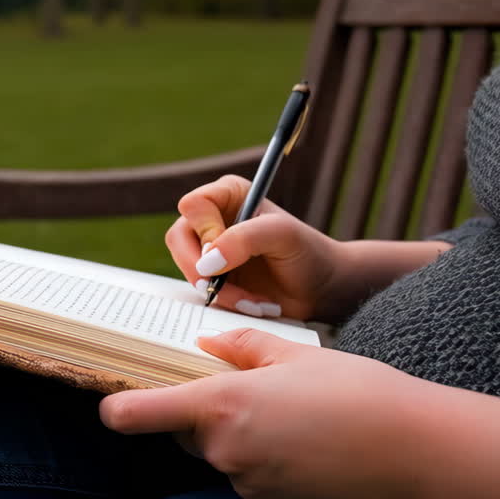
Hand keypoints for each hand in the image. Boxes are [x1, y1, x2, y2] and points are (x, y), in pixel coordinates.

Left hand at [101, 328, 428, 497]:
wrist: (414, 449)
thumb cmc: (358, 393)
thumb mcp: (295, 354)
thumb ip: (242, 347)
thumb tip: (209, 343)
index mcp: (221, 406)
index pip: (136, 414)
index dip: (117, 406)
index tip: (111, 397)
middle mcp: (226, 449)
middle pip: (184, 429)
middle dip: (202, 408)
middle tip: (244, 382)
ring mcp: (248, 480)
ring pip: (219, 449)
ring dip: (237, 430)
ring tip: (288, 407)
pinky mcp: (270, 498)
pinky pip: (248, 469)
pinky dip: (262, 451)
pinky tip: (301, 433)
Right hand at [165, 175, 351, 321]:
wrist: (321, 288)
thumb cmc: (307, 253)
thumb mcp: (282, 236)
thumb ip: (245, 239)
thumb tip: (207, 261)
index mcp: (229, 195)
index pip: (193, 206)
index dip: (205, 232)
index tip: (226, 255)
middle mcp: (214, 218)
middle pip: (178, 238)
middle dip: (199, 270)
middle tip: (221, 287)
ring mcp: (210, 249)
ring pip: (187, 268)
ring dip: (218, 291)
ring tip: (251, 300)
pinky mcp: (213, 277)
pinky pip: (199, 290)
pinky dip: (224, 302)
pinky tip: (251, 304)